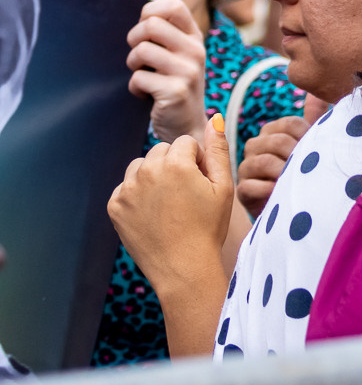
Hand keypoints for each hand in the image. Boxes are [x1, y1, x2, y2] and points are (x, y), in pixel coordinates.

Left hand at [109, 112, 235, 288]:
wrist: (183, 267)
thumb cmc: (209, 227)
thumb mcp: (223, 186)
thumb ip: (218, 148)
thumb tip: (214, 117)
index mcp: (176, 163)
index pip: (185, 143)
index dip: (198, 161)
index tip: (202, 183)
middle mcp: (147, 171)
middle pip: (162, 150)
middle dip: (174, 164)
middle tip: (186, 194)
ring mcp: (127, 190)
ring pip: (141, 165)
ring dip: (154, 175)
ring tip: (169, 202)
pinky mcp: (115, 206)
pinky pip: (126, 187)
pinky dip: (139, 194)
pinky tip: (154, 213)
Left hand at [126, 0, 209, 142]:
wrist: (187, 126)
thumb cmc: (176, 84)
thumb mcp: (178, 51)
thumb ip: (170, 23)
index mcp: (195, 38)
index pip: (173, 6)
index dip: (150, 11)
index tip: (146, 30)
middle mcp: (196, 51)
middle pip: (151, 25)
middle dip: (134, 39)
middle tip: (139, 56)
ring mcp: (188, 71)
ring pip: (141, 51)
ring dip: (133, 65)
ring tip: (142, 75)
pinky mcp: (175, 91)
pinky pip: (138, 78)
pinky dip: (135, 88)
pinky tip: (146, 95)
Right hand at [236, 115, 311, 213]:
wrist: (291, 206)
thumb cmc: (301, 171)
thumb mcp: (309, 144)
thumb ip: (312, 118)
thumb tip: (315, 93)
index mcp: (271, 131)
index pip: (290, 124)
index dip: (307, 136)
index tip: (318, 149)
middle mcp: (254, 146)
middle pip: (278, 141)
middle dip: (297, 154)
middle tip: (309, 167)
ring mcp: (246, 168)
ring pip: (265, 162)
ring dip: (285, 172)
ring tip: (297, 180)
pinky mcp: (242, 191)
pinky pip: (252, 186)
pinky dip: (270, 189)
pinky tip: (281, 192)